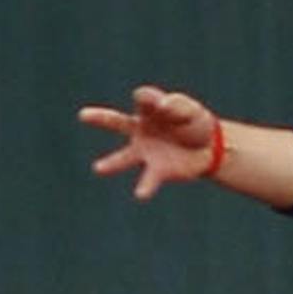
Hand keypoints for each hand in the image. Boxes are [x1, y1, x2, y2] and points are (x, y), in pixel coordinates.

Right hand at [78, 85, 220, 199]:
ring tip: (98, 168)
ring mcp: (145, 151)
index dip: (151, 100)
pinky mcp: (158, 170)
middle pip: (117, 122)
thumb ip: (178, 105)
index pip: (144, 98)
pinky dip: (145, 187)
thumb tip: (162, 106)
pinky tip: (140, 195)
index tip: (164, 106)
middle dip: (100, 118)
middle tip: (83, 115)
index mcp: (148, 110)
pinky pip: (149, 179)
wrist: (210, 148)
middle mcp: (140, 130)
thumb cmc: (194, 123)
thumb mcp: (191, 110)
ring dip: (111, 164)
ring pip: (124, 158)